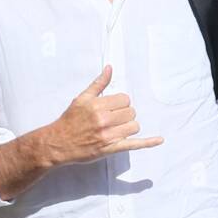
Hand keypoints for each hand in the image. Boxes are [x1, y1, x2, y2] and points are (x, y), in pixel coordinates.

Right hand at [45, 65, 162, 165]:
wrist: (58, 143)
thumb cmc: (69, 120)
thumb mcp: (82, 99)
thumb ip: (98, 84)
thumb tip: (110, 68)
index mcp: (98, 105)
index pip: (125, 100)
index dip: (121, 103)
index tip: (113, 108)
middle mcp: (103, 120)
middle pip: (131, 113)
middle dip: (125, 115)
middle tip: (113, 119)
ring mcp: (108, 136)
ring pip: (133, 126)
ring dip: (128, 127)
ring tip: (117, 129)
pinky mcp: (110, 149)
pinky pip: (134, 144)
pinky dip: (148, 143)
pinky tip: (159, 140)